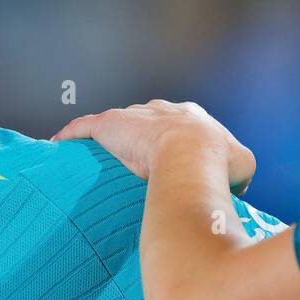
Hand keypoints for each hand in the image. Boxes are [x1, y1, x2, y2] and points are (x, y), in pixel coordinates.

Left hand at [51, 100, 255, 193]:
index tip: (167, 153)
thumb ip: (239, 175)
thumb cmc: (219, 163)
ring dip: (105, 136)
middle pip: (145, 119)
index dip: (172, 137)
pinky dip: (70, 134)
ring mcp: (135, 116)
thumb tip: (238, 189)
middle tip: (134, 154)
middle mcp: (162, 110)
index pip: (177, 122)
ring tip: (96, 152)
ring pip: (115, 123)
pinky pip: (83, 128)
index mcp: (191, 117)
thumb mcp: (242, 168)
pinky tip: (57, 143)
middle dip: (139, 133)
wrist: (193, 153)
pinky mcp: (109, 125)